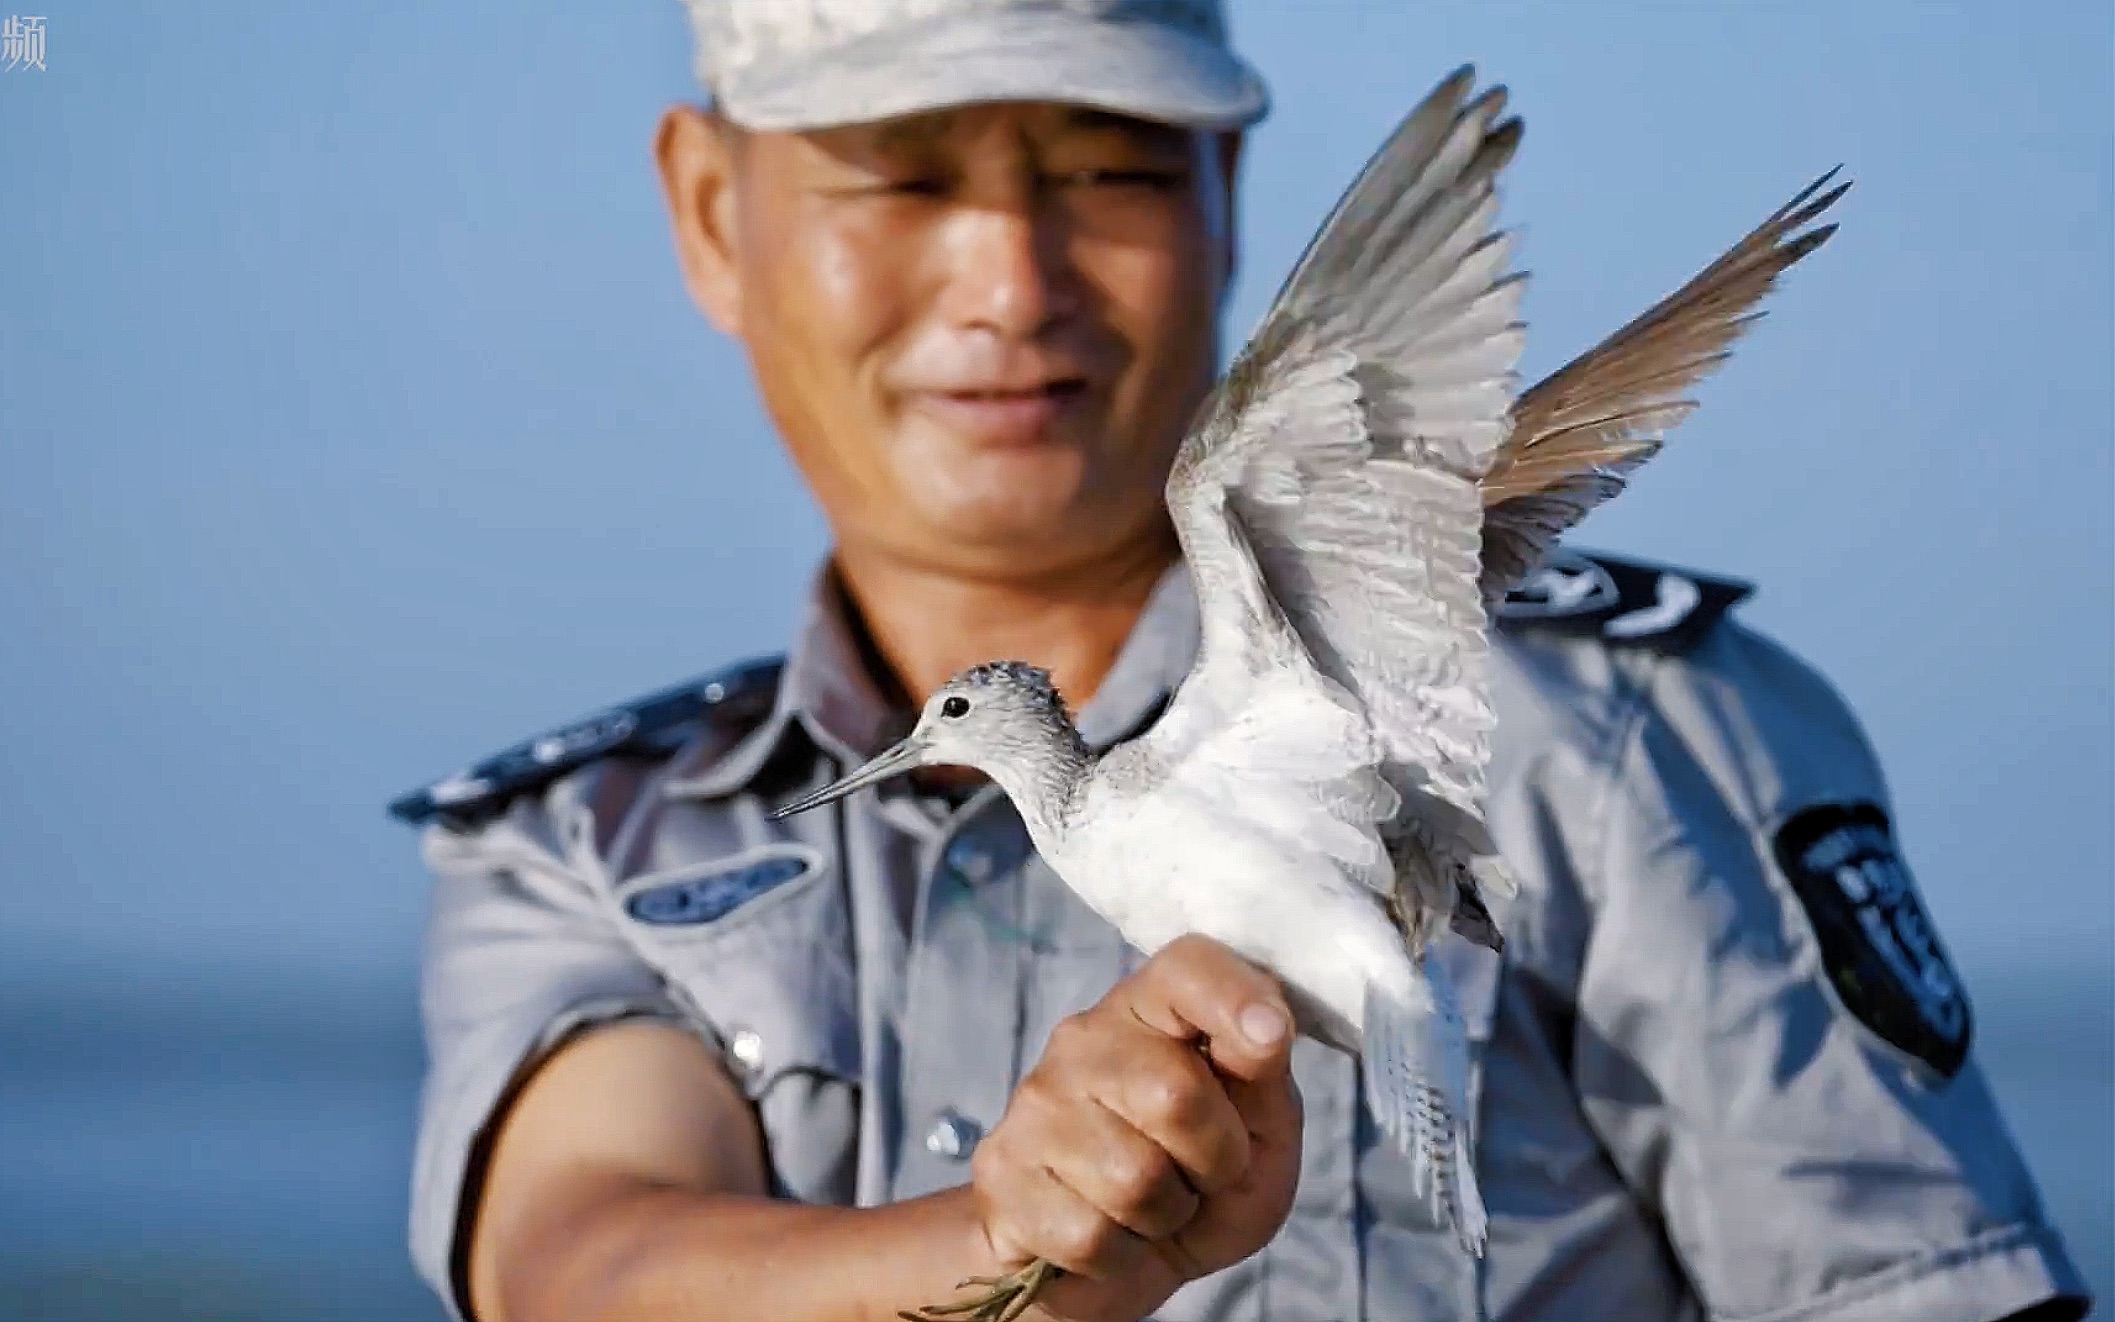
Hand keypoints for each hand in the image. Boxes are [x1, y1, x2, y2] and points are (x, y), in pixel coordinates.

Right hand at [967, 934, 1304, 1320]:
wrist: (1109, 1265)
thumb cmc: (1198, 1184)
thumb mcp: (1262, 1137)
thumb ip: (1266, 1081)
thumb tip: (1265, 1030)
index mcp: (1153, 1011)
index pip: (1187, 968)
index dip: (1236, 995)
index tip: (1272, 1038)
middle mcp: (1084, 1040)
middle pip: (1174, 1093)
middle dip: (1215, 1161)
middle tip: (1202, 1175)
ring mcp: (1035, 1104)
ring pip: (1135, 1180)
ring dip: (1166, 1216)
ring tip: (1153, 1208)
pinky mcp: (999, 1172)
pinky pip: (1089, 1236)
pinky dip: (1119, 1258)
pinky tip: (1109, 1236)